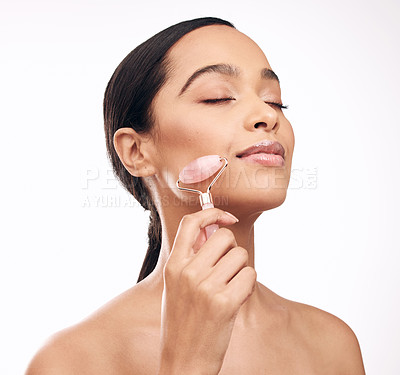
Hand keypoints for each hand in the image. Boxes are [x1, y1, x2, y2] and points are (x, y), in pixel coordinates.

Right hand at [158, 208, 256, 374]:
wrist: (183, 360)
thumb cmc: (182, 320)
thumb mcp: (176, 285)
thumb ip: (191, 256)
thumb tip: (215, 228)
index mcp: (173, 265)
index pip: (191, 222)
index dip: (212, 213)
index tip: (227, 218)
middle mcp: (187, 272)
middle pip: (224, 237)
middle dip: (232, 249)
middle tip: (227, 268)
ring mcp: (205, 287)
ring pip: (240, 255)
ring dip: (241, 269)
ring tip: (230, 287)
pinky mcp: (225, 303)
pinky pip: (250, 275)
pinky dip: (248, 284)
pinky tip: (237, 298)